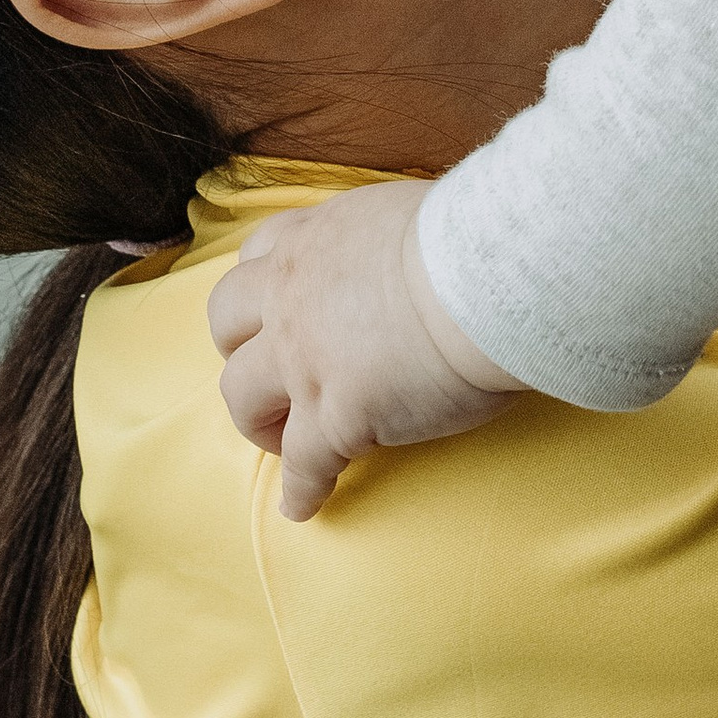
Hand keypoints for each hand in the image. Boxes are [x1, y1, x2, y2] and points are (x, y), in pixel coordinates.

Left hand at [206, 181, 515, 521]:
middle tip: (268, 372)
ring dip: (259, 422)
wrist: (489, 278)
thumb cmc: (474, 236)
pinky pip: (303, 465)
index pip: (258, 257)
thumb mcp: (413, 212)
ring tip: (281, 442)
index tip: (274, 308)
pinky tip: (304, 505)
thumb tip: (424, 242)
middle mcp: (293, 296)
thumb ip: (392, 232)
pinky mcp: (336, 418)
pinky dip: (301, 489)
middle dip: (239, 351)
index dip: (263, 288)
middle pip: (228, 325)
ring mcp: (304, 361)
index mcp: (314, 239)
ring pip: (244, 398)